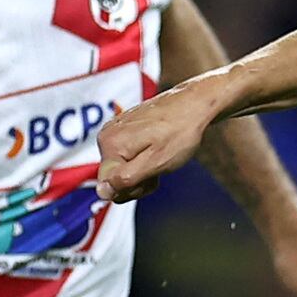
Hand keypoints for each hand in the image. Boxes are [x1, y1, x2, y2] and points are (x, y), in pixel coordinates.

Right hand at [97, 83, 221, 203]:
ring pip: (121, 169)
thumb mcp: (155, 163)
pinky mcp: (123, 128)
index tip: (152, 177)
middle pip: (113, 179)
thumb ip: (126, 179)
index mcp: (110, 145)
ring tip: (161, 156)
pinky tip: (157, 150)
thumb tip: (102, 192)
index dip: (133, 188)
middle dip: (137, 180)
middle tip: (159, 166)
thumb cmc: (180, 133)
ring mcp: (114, 131)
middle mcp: (106, 136)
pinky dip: (142, 158)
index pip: (108, 188)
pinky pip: (126, 156)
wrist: (194, 104)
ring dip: (142, 170)